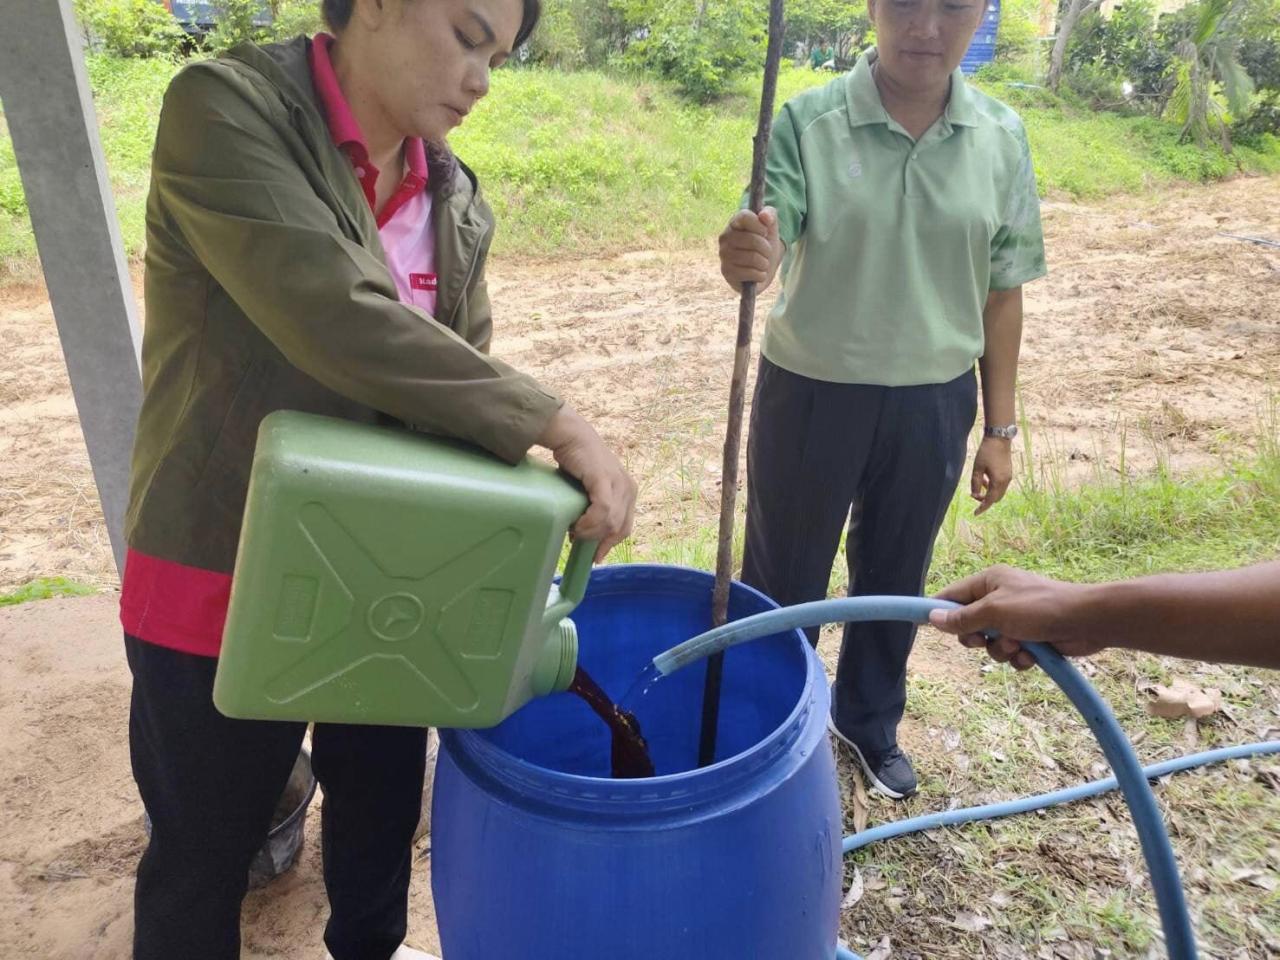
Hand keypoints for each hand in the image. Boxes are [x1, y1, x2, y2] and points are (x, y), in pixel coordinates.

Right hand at [538, 407, 636, 562]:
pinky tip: (576, 524)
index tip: (595, 557)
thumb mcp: (591, 490)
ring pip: (610, 523)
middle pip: (619, 528)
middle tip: (577, 541)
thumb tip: (584, 535)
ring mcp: (619, 483)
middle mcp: (628, 488)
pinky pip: (603, 511)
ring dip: (590, 532)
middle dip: (598, 540)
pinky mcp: (605, 480)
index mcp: (628, 492)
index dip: (610, 544)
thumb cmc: (576, 463)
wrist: (571, 436)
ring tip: (573, 530)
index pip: (625, 527)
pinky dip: (589, 522)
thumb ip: (595, 508)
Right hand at [718, 207, 783, 292]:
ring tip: (763, 263)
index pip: (744, 217)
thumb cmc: (765, 243)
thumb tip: (764, 217)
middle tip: (767, 252)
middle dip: (766, 248)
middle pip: (752, 240)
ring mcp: (724, 255)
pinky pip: (749, 273)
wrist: (763, 267)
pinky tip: (758, 273)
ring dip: (764, 263)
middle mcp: (725, 238)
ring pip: (752, 258)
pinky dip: (760, 275)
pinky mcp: (727, 272)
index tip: (765, 232)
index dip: (759, 225)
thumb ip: (770, 214)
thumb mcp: (771, 226)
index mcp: (734, 223)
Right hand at [929, 565, 1106, 669]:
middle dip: (977, 638)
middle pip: (969, 625)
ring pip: (990, 644)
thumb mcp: (994, 612)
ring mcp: (1016, 620)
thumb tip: (932, 618)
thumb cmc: (1040, 608)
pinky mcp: (1031, 639)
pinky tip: (1032, 656)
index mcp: (989, 582)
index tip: (917, 622)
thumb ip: (962, 618)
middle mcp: (1000, 599)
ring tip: (1019, 645)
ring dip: (1001, 650)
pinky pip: (1011, 654)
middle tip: (985, 639)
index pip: (952, 596)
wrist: (1087, 622)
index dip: (936, 610)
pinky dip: (1019, 658)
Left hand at [970, 436, 1012, 515]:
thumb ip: (975, 483)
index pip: (990, 500)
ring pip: (998, 492)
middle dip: (985, 499)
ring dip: (988, 492)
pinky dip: (992, 486)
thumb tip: (974, 495)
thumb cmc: (986, 452)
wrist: (999, 438)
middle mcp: (1006, 481)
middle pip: (995, 498)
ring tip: (979, 483)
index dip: (982, 508)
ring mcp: (1008, 477)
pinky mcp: (1008, 472)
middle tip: (974, 494)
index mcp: (998, 481)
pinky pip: (1000, 485)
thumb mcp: (977, 468)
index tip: (975, 513)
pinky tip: (985, 478)